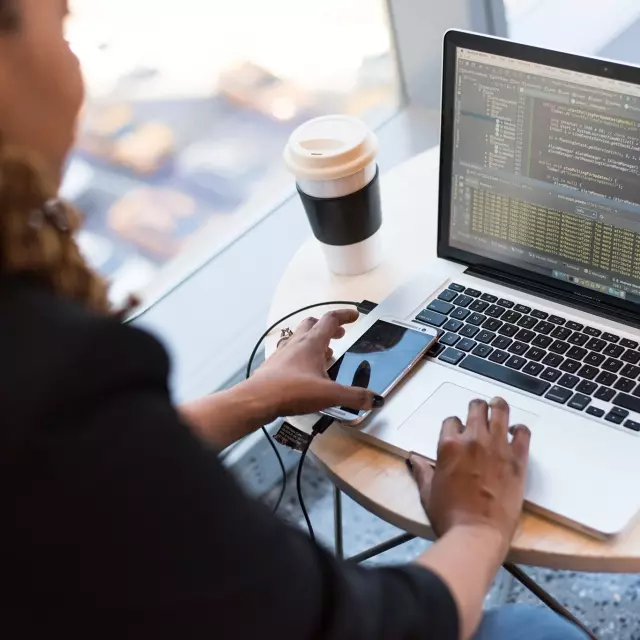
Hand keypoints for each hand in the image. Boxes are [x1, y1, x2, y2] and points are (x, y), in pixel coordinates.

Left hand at [250, 309, 382, 419]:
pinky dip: (300, 355)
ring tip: (325, 353)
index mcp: (312, 343)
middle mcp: (296, 343)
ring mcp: (282, 353)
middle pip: (312, 324)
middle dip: (328, 327)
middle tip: (339, 334)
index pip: (330, 320)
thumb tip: (374, 399)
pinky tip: (304, 370)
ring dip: (313, 340)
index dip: (344, 315)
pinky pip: (289, 352)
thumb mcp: (330, 395)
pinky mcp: (273, 366)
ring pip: (299, 337)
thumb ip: (354, 396)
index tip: (354, 315)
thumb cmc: (292, 391)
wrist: (258, 399)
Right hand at [410, 397, 530, 552]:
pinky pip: (522, 433)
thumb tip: (414, 459)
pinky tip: (516, 431)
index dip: (454, 426)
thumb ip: (422, 471)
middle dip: (476, 408)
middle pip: (476, 408)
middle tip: (479, 411)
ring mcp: (497, 447)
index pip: (451, 421)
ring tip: (498, 405)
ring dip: (498, 406)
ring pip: (500, 412)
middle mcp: (473, 440)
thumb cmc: (449, 515)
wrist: (477, 533)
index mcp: (448, 445)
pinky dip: (519, 429)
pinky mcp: (517, 460)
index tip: (458, 433)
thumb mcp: (427, 492)